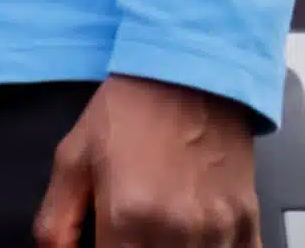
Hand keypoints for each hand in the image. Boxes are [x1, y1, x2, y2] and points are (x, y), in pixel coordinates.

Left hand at [34, 75, 260, 247]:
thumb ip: (56, 220)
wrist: (189, 73)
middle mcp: (178, 231)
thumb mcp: (73, 158)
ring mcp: (219, 230)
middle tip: (127, 232)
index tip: (103, 241)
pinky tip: (192, 234)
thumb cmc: (130, 111)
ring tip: (156, 229)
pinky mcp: (248, 223)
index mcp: (129, 217)